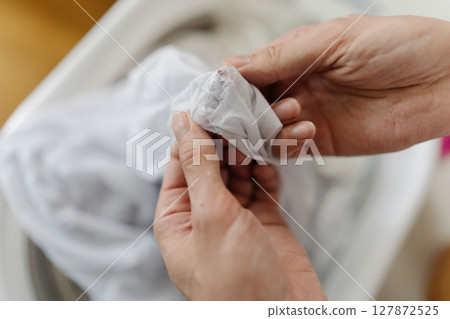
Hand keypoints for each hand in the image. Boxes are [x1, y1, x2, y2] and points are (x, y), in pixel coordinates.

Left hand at [154, 112, 325, 299]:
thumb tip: (181, 121)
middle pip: (213, 162)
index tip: (214, 101)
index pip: (181, 160)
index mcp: (177, 215)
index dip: (196, 130)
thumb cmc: (236, 283)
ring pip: (240, 170)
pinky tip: (275, 153)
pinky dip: (269, 168)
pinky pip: (263, 184)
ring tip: (267, 126)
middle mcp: (203, 213)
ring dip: (253, 149)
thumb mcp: (212, 216)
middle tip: (248, 110)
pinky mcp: (264, 220)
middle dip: (230, 137)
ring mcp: (235, 216)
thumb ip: (199, 165)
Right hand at [224, 15, 449, 154]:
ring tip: (295, 114)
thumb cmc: (397, 47)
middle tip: (246, 113)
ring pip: (265, 129)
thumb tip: (232, 66)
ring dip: (269, 126)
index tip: (218, 94)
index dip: (231, 83)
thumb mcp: (334, 40)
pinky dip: (288, 144)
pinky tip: (307, 131)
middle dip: (244, 110)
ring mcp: (308, 114)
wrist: (443, 82)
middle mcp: (296, 86)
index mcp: (295, 56)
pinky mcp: (323, 141)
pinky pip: (290, 148)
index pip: (248, 71)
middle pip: (250, 104)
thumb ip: (282, 56)